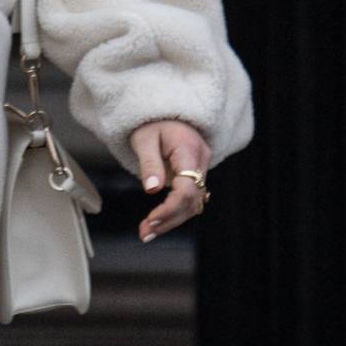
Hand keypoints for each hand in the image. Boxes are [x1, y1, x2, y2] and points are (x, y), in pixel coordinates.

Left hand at [128, 120, 212, 241]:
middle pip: (192, 200)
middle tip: (144, 234)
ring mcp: (202, 168)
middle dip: (169, 220)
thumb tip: (152, 189)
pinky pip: (190, 198)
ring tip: (147, 232)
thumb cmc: (151, 123)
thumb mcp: (143, 139)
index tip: (150, 220)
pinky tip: (157, 223)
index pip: (187, 188)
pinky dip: (174, 212)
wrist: (165, 112)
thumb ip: (149, 164)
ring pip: (193, 203)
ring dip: (171, 220)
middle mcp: (201, 160)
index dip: (170, 208)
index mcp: (189, 149)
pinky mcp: (196, 175)